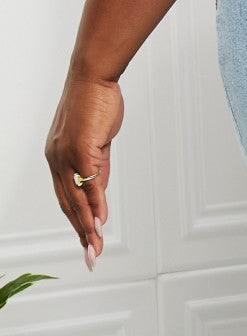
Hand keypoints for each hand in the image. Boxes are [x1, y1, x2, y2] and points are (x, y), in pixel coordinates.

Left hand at [44, 68, 122, 269]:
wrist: (92, 78)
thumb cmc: (94, 105)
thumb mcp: (96, 143)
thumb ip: (97, 171)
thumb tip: (99, 201)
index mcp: (57, 157)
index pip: (65, 197)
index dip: (76, 221)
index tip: (87, 241)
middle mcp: (56, 159)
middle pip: (69, 205)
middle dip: (80, 234)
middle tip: (91, 257)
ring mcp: (65, 156)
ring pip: (77, 200)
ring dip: (87, 227)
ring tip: (95, 248)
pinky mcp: (80, 150)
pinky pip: (89, 185)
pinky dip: (95, 206)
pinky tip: (100, 223)